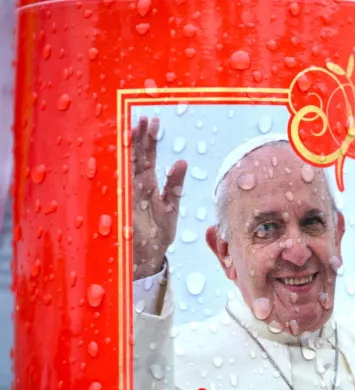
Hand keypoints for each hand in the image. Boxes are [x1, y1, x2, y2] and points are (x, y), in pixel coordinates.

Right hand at [131, 116, 186, 279]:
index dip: (149, 140)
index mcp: (147, 185)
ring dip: (133, 150)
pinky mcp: (126, 209)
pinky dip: (130, 176)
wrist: (147, 258)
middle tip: (142, 118)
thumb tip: (182, 161)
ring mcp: (129, 196)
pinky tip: (137, 160)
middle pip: (136, 157)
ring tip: (136, 129)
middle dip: (139, 138)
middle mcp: (136, 187)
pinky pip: (126, 190)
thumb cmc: (157, 233)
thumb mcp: (170, 207)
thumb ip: (175, 186)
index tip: (152, 120)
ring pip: (129, 168)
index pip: (147, 157)